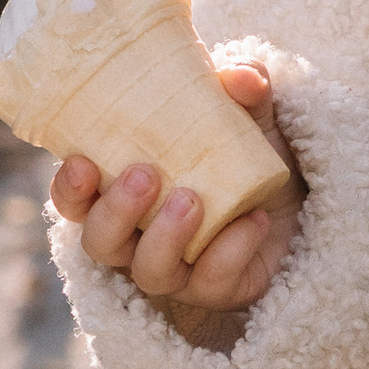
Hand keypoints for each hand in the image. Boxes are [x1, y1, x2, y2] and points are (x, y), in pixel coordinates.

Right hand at [47, 60, 300, 328]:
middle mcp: (140, 239)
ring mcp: (178, 270)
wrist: (299, 199)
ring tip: (193, 200)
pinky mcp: (219, 291)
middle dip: (116, 212)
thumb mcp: (248, 112)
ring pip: (149, 272)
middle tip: (145, 175)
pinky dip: (231, 249)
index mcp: (125, 193)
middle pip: (100, 243)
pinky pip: (213, 281)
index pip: (77, 202)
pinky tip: (253, 219)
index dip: (69, 190)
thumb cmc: (250, 152)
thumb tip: (239, 78)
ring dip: (165, 237)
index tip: (81, 162)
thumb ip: (243, 86)